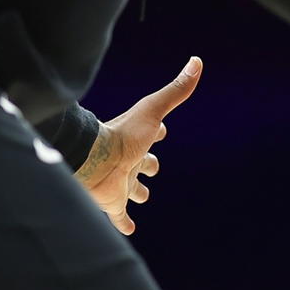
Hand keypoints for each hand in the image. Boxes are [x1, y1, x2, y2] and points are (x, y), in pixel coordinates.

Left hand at [75, 57, 201, 234]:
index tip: (162, 130)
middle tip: (152, 166)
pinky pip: (119, 215)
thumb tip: (197, 60)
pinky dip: (124, 221)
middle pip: (143, 163)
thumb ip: (176, 90)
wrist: (92, 159)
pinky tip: (129, 228)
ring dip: (137, 192)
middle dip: (148, 165)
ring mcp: (120, 181)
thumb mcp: (154, 110)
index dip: (159, 132)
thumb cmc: (124, 134)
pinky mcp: (112, 201)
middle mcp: (129, 159)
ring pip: (132, 188)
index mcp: (139, 139)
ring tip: (141, 196)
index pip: (152, 134)